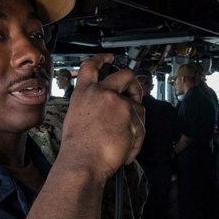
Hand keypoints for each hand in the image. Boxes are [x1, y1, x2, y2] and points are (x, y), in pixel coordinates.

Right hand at [60, 54, 145, 180]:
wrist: (83, 161)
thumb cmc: (78, 147)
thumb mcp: (77, 117)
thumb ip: (92, 105)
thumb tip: (109, 109)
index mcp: (84, 93)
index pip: (91, 66)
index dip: (102, 58)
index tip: (110, 57)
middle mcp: (101, 92)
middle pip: (126, 75)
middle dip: (135, 86)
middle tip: (135, 98)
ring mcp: (117, 102)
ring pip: (138, 107)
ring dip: (136, 124)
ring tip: (125, 142)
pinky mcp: (130, 115)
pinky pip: (141, 127)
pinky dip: (136, 141)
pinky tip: (126, 151)